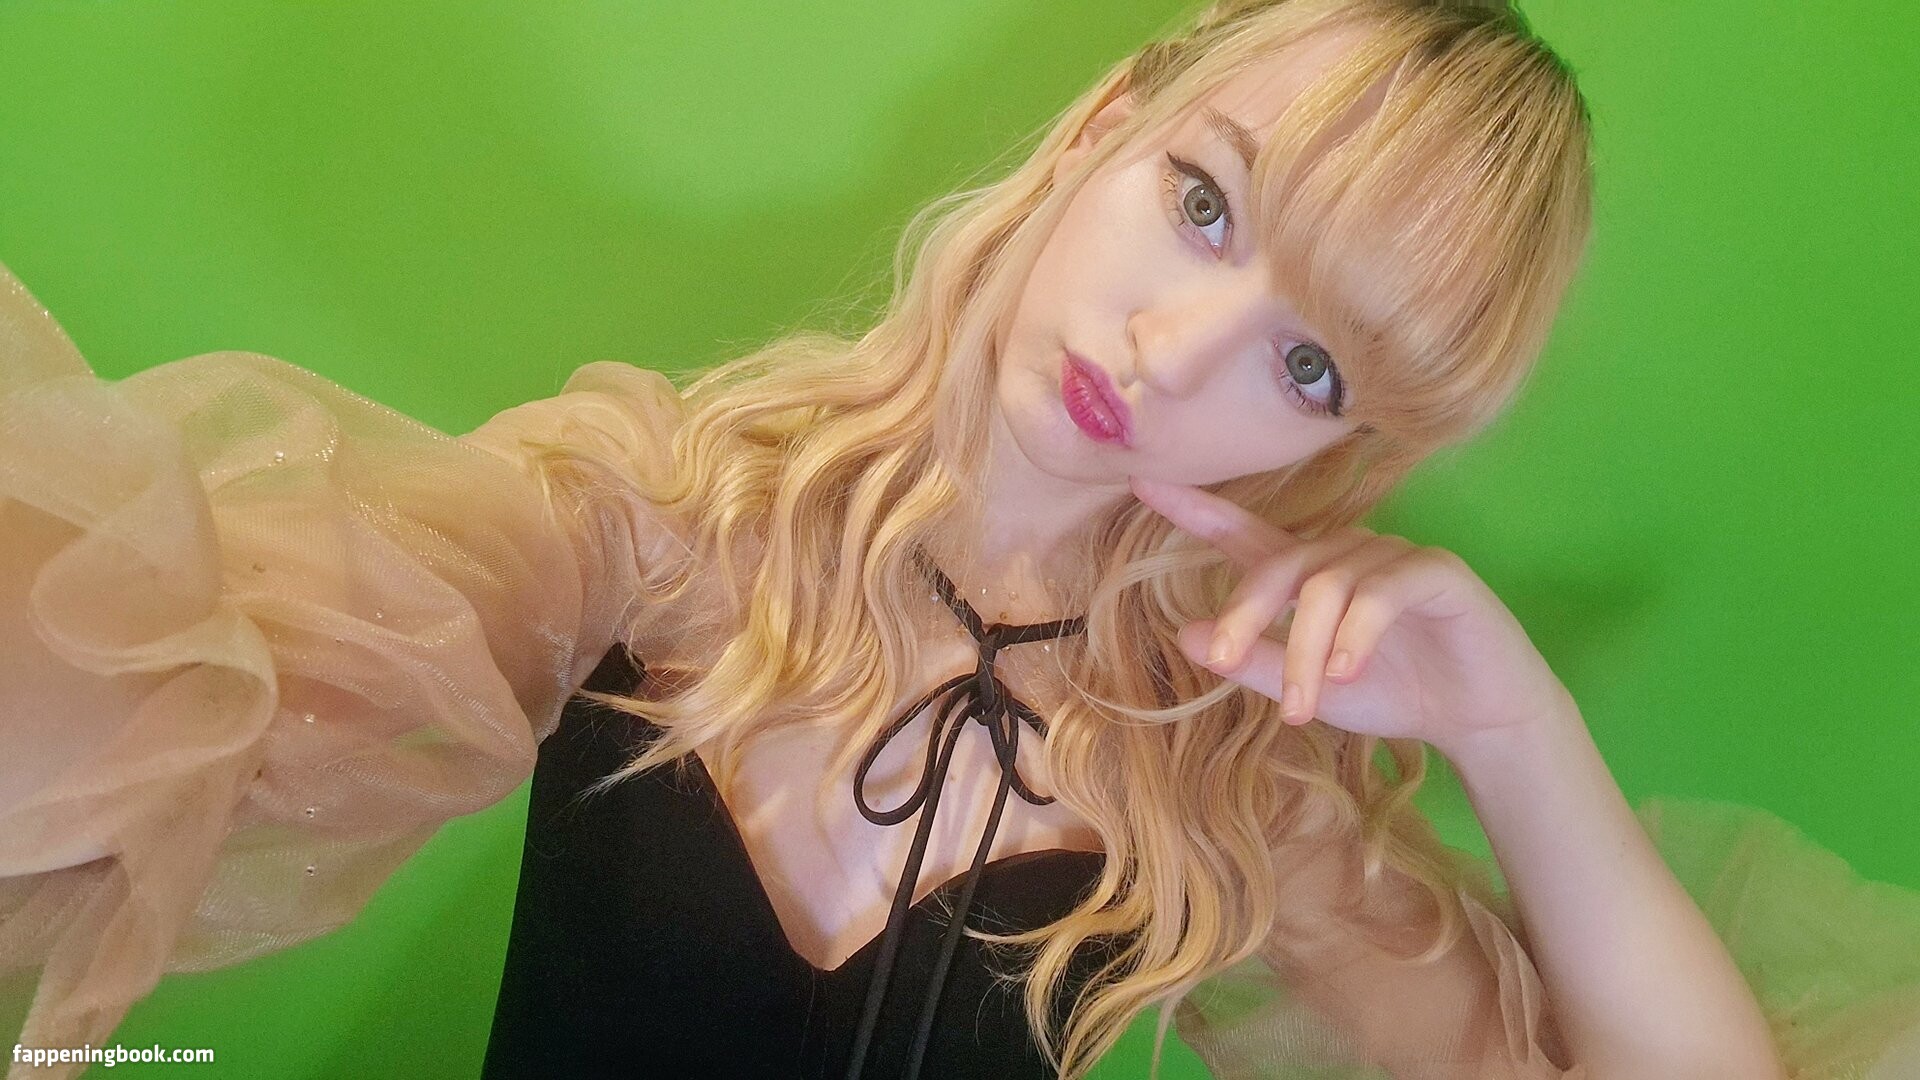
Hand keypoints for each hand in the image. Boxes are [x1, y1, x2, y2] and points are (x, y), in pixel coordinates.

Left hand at [1129, 475, 1573, 755]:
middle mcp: (1345, 554)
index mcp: (1309, 575)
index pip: (1244, 533)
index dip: (1195, 508)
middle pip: (1278, 566)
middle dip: (1245, 613)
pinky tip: (1346, 672)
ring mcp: (1392, 557)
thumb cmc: (1393, 692)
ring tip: (1305, 708)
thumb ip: (1253, 661)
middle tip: (1226, 660)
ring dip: (1306, 651)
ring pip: (1326, 588)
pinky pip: (1381, 592)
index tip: (1142, 483)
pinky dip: (1356, 634)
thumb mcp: (1309, 691)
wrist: (1480, 716)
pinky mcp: (1435, 572)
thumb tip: (1185, 634)